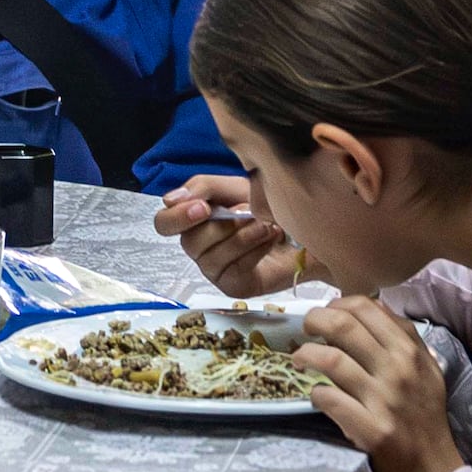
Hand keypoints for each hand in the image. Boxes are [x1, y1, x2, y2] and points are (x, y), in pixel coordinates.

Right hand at [153, 174, 307, 298]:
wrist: (306, 226)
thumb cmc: (269, 206)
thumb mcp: (236, 187)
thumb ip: (203, 187)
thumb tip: (171, 200)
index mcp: (194, 219)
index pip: (164, 223)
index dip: (178, 217)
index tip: (204, 208)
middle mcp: (199, 246)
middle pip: (189, 242)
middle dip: (223, 225)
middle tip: (248, 212)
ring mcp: (215, 268)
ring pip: (211, 257)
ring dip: (242, 235)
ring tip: (267, 224)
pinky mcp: (233, 285)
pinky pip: (233, 269)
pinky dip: (253, 250)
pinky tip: (270, 240)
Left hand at [293, 295, 464, 471]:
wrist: (431, 469)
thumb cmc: (425, 416)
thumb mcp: (426, 370)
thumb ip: (403, 338)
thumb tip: (370, 307)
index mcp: (410, 351)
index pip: (367, 308)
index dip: (338, 304)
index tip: (327, 313)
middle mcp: (398, 369)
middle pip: (344, 327)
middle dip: (315, 320)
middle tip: (305, 328)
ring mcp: (383, 399)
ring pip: (331, 360)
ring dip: (306, 355)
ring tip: (299, 359)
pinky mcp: (370, 429)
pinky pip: (328, 399)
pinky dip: (315, 393)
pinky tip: (316, 395)